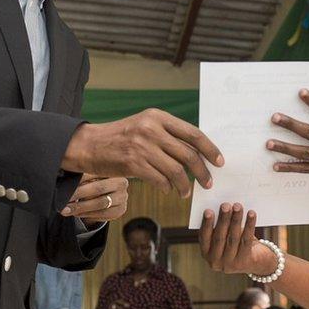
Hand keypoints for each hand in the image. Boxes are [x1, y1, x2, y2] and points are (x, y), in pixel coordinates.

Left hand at [61, 175, 128, 222]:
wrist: (107, 195)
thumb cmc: (94, 182)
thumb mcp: (90, 175)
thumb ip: (82, 174)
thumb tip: (66, 173)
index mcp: (113, 169)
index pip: (96, 172)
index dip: (81, 178)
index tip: (66, 182)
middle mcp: (121, 183)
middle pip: (99, 188)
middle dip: (79, 194)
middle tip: (64, 198)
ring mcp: (123, 197)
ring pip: (100, 203)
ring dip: (81, 207)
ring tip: (67, 209)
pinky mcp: (120, 210)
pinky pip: (103, 214)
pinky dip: (87, 214)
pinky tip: (76, 213)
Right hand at [63, 109, 223, 197]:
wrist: (89, 144)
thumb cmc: (120, 137)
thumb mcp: (144, 126)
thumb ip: (167, 134)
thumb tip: (196, 152)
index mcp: (157, 117)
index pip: (193, 133)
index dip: (210, 148)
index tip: (219, 161)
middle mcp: (151, 129)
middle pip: (188, 154)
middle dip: (202, 171)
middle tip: (208, 182)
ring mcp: (142, 146)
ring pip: (176, 170)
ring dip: (185, 185)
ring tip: (187, 192)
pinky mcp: (133, 163)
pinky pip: (160, 180)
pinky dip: (168, 188)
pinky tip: (168, 190)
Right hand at [199, 203, 277, 276]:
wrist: (256, 260)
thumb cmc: (236, 242)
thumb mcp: (225, 235)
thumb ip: (221, 225)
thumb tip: (225, 207)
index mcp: (206, 253)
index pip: (204, 237)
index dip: (206, 224)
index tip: (208, 210)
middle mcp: (215, 262)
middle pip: (219, 238)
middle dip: (223, 219)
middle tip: (225, 205)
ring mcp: (230, 265)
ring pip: (233, 238)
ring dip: (236, 220)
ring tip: (238, 206)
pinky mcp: (244, 262)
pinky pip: (246, 240)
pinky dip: (249, 225)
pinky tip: (251, 214)